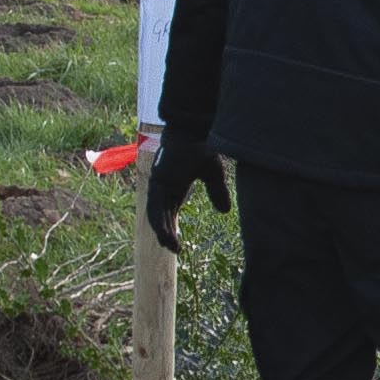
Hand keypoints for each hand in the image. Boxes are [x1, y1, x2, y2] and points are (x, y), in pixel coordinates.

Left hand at [144, 130, 229, 253]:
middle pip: (161, 214)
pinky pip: (155, 207)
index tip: (178, 244)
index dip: (171, 227)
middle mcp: (164, 185)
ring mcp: (159, 183)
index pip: (169, 211)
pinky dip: (159, 222)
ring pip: (156, 213)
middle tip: (175, 248)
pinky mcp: (158, 181)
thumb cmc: (202, 147)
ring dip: (162, 231)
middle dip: (166, 233)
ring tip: (171, 246)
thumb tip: (225, 211)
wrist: (195, 130)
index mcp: (174, 184)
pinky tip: (165, 235)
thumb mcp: (214, 175)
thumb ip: (217, 193)